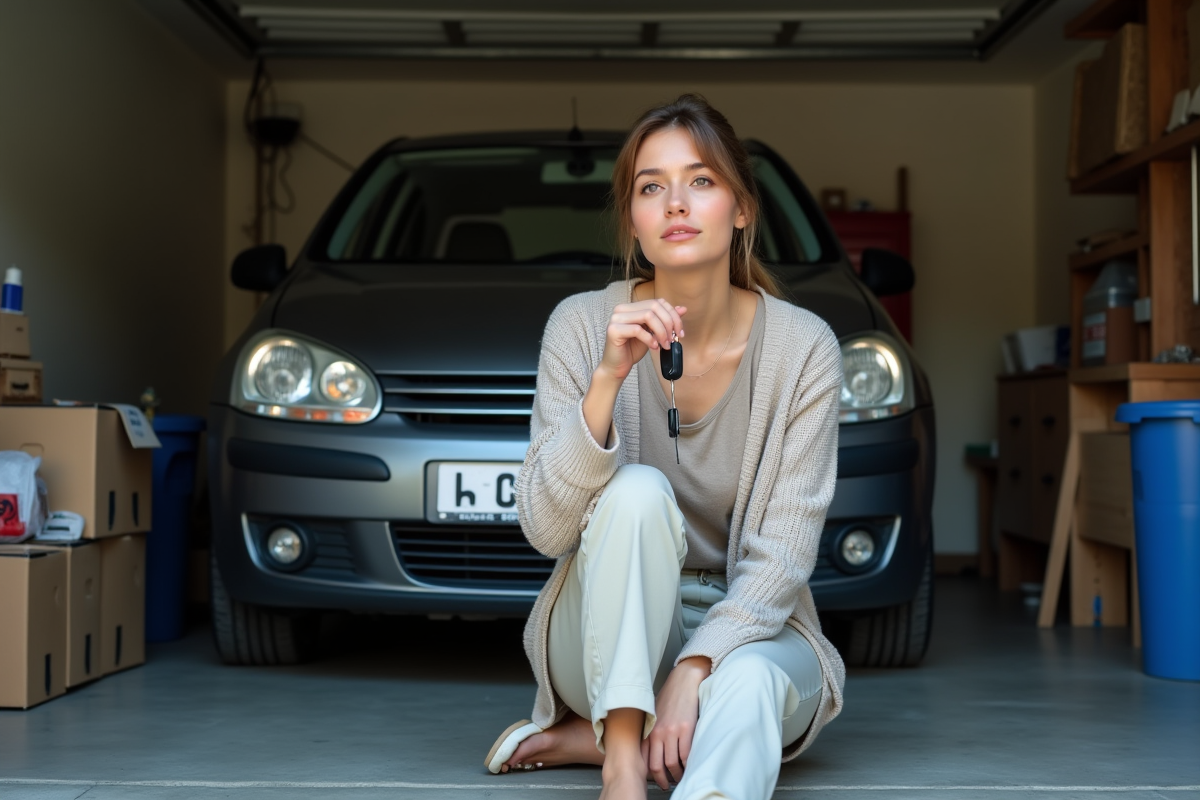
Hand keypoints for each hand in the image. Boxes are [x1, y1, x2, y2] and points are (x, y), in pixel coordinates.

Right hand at [597, 298, 685, 382]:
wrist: (617, 367)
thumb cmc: (632, 350)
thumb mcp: (653, 333)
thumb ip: (664, 320)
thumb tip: (682, 308)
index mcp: (631, 307)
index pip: (657, 302)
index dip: (672, 315)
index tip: (680, 331)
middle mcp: (622, 309)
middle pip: (653, 306)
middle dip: (669, 323)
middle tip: (673, 339)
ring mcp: (616, 318)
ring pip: (648, 316)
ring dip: (661, 331)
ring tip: (665, 344)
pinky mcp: (613, 330)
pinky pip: (637, 330)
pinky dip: (650, 339)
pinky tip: (653, 347)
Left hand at [640, 656, 709, 790]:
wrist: (684, 680)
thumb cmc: (670, 697)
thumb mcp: (656, 715)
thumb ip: (652, 732)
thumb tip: (651, 752)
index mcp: (649, 730)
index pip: (644, 759)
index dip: (650, 773)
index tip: (655, 779)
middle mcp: (658, 732)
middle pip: (656, 765)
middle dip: (662, 780)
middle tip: (667, 785)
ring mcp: (671, 731)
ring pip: (672, 763)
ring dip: (677, 775)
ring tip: (680, 777)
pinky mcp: (686, 729)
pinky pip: (686, 754)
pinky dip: (687, 765)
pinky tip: (689, 766)